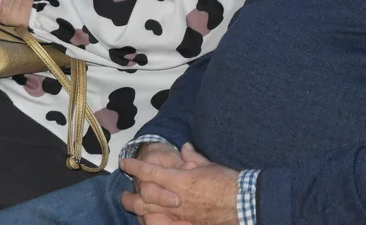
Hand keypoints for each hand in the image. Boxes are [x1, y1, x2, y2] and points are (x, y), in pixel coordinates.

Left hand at [121, 144, 239, 224]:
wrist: (242, 204)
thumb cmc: (227, 182)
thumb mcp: (208, 164)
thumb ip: (192, 157)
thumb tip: (185, 147)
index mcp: (179, 179)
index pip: (149, 172)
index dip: (134, 167)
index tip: (124, 163)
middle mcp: (175, 199)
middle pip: (144, 198)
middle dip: (130, 196)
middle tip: (123, 194)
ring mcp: (179, 215)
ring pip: (150, 215)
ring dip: (139, 212)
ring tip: (133, 209)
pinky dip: (153, 222)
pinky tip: (150, 220)